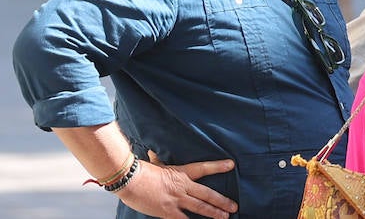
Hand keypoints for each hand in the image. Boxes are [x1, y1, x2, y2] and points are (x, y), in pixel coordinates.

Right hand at [115, 152, 236, 218]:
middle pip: (207, 194)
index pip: (204, 168)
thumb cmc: (141, 171)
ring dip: (213, 213)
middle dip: (222, 201)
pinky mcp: (167, 212)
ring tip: (225, 217)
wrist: (130, 180)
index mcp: (181, 173)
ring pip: (200, 207)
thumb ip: (158, 159)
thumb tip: (153, 152)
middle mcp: (183, 187)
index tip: (231, 165)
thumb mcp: (154, 163)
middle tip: (234, 206)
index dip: (218, 166)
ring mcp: (176, 200)